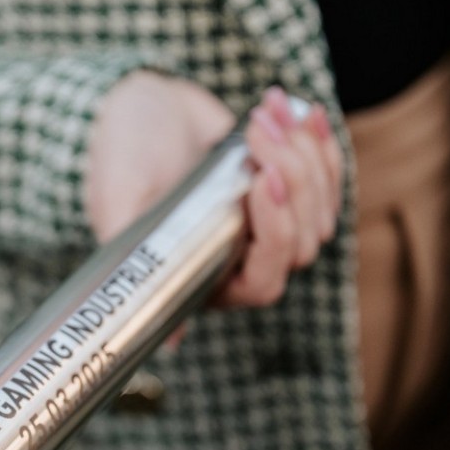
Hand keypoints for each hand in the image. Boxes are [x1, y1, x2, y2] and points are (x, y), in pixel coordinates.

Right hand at [85, 73, 342, 307]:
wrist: (140, 108)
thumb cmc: (122, 156)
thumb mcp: (120, 204)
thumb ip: (138, 259)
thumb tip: (167, 341)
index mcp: (205, 277)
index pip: (263, 281)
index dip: (275, 234)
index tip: (261, 178)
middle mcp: (242, 260)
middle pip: (301, 241)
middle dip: (290, 177)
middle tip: (257, 129)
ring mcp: (271, 224)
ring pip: (321, 209)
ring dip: (304, 153)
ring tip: (264, 109)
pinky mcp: (290, 191)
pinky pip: (328, 180)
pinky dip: (321, 142)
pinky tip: (302, 110)